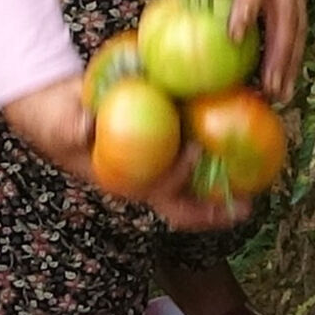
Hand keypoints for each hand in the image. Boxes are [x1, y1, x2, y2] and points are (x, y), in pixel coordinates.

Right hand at [0, 76, 249, 233]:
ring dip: (225, 187)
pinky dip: (216, 142)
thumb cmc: (56, 119)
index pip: (156, 193)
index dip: (177, 181)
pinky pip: (193, 148)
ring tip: (259, 183)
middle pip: (185, 204)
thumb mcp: (59, 124)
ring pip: (196, 183)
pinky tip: (243, 129)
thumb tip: (85, 125)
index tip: (192, 151)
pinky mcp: (164, 142)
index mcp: (125, 182)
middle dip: (216, 210)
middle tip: (247, 205)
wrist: (56, 104)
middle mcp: (146, 179)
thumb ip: (71, 126)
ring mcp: (157, 164)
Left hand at [143, 0, 314, 102]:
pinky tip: (285, 65)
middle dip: (281, 54)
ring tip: (282, 92)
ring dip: (292, 57)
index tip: (235, 38)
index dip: (246, 11)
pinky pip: (299, 13)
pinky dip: (294, 42)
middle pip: (287, 15)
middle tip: (270, 89)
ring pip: (298, 20)